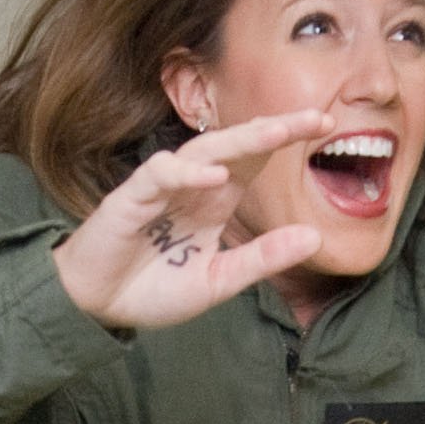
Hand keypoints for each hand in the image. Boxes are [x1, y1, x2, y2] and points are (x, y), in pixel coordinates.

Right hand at [50, 109, 337, 328]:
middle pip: (237, 146)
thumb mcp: (219, 281)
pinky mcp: (131, 197)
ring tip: (276, 132)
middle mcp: (192, 186)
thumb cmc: (153, 288)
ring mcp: (162, 187)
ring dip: (240, 140)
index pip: (255, 161)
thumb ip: (262, 259)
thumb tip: (315, 236)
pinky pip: (160, 174)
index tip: (328, 125)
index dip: (286, 141)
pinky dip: (187, 173)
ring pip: (203, 150)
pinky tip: (215, 175)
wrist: (97, 306)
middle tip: (317, 117)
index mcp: (214, 201)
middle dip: (275, 129)